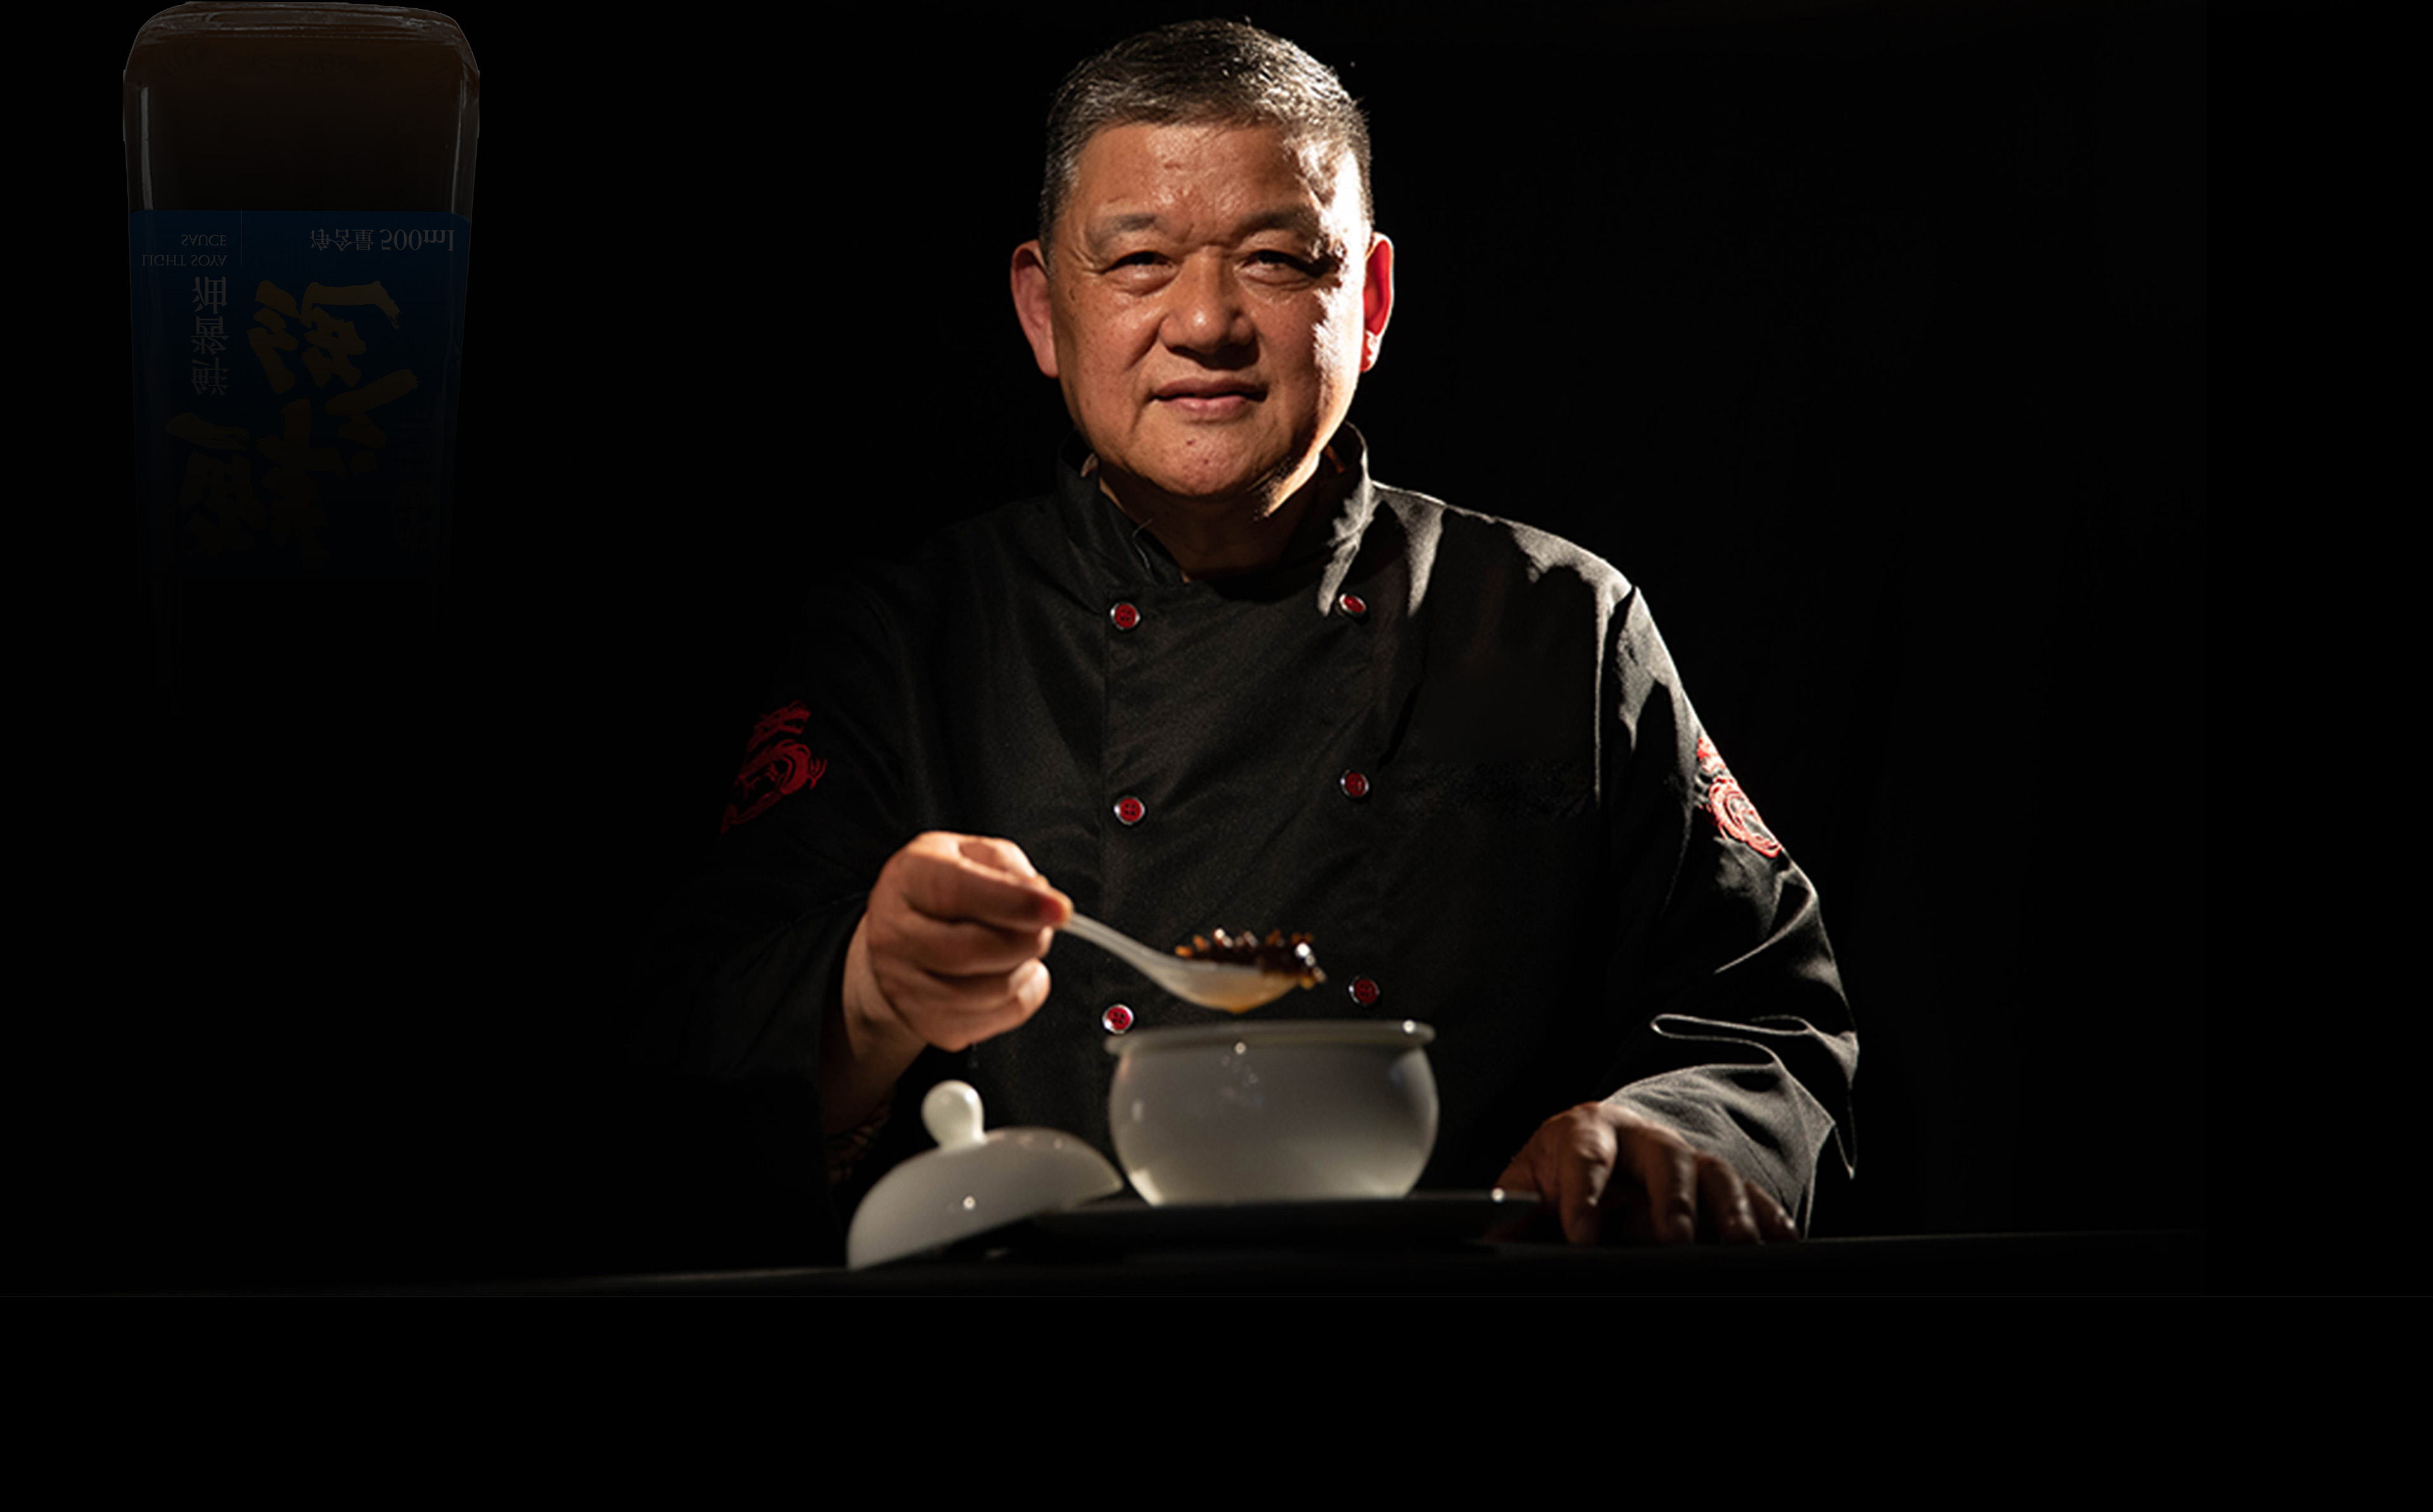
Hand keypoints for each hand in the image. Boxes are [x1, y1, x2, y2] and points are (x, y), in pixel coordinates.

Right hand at [821, 833, 1070, 1135]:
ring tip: (1023, 947)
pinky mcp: (922, 1020)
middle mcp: (893, 932)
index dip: (1015, 902)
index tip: (1060, 910)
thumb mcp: (975, 854)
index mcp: (908, 876)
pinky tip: (1014, 973)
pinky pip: (991, 1021)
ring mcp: (902, 983)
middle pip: (970, 950)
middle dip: (1026, 941)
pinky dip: (1020, 998)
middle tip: (1043, 927)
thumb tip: (1041, 896)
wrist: (903, 935)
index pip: (957, 891)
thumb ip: (1008, 867)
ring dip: (1024, 969)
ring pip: (986, 992)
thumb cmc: (945, 890)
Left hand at [1493, 1102, 1797, 1246]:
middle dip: (1670, 1199)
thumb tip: (1486, 1238)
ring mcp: (1685, 1156)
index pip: (1584, 1157)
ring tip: (1739, 1245)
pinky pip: (1750, 1193)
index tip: (1582, 1235)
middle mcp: (1641, 1138)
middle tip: (1672, 1238)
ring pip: (1713, 1173)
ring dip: (1728, 1211)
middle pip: (1662, 1158)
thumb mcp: (1528, 1183)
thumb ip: (1513, 1212)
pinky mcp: (1717, 1180)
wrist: (1605, 1142)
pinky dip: (1768, 1217)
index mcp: (1584, 1131)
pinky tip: (1781, 1244)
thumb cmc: (1561, 1171)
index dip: (1583, 1195)